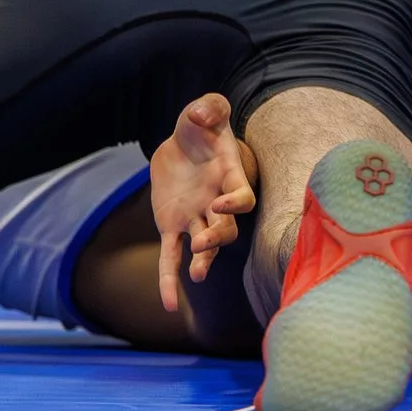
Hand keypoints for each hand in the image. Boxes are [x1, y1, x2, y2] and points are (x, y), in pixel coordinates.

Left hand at [149, 93, 256, 310]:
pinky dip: (169, 279)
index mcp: (229, 177)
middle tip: (203, 246)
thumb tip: (202, 116)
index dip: (236, 204)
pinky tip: (168, 303)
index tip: (223, 204)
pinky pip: (170, 256)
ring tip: (196, 275)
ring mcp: (195, 217)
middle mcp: (216, 202)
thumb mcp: (205, 110)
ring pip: (204, 246)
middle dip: (217, 238)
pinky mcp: (172, 226)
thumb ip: (208, 107)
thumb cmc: (201, 126)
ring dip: (203, 260)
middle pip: (225, 228)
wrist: (184, 142)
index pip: (242, 197)